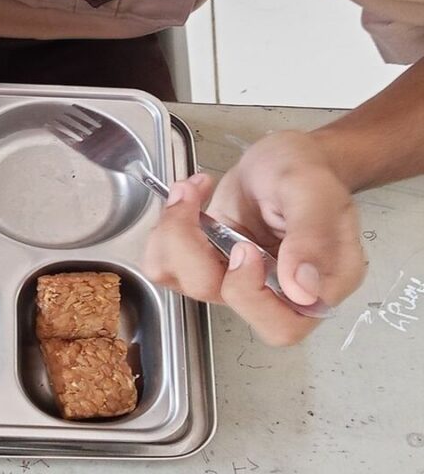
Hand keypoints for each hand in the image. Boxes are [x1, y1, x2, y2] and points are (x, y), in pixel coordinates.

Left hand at [143, 131, 365, 345]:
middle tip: (204, 210)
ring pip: (186, 282)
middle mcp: (276, 290)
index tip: (244, 246)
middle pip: (226, 304)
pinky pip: (167, 265)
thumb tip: (303, 290)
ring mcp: (237, 277)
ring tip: (191, 190)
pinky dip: (165, 230)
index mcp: (319, 284)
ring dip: (175, 234)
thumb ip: (312, 238)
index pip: (282, 327)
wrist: (281, 156)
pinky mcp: (208, 261)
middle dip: (198, 255)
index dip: (251, 295)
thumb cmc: (307, 170)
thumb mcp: (314, 191)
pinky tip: (189, 198)